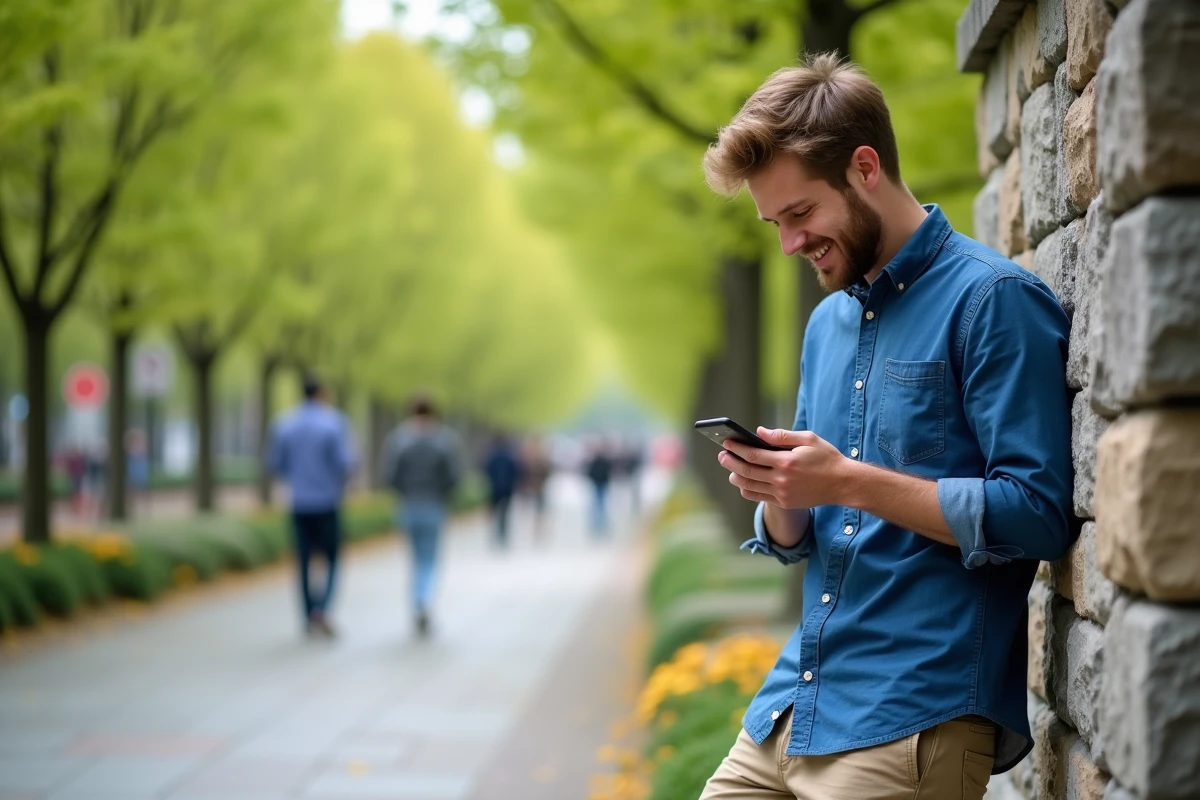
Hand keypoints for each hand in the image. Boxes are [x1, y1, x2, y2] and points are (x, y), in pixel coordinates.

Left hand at [717, 428, 852, 508]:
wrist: (843, 484)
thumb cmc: (826, 458)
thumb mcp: (808, 439)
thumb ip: (782, 436)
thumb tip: (759, 432)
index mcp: (786, 462)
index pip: (753, 455)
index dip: (737, 448)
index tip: (727, 442)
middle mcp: (782, 480)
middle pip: (747, 471)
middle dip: (731, 462)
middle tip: (722, 455)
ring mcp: (782, 494)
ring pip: (750, 487)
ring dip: (736, 477)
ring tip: (729, 469)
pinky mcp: (785, 503)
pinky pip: (759, 497)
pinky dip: (748, 490)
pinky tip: (743, 483)